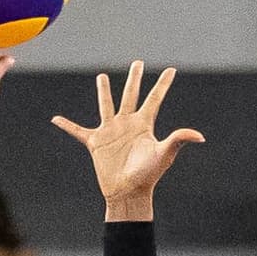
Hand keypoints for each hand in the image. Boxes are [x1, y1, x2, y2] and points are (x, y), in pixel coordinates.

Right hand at [51, 60, 205, 216]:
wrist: (128, 192)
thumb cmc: (148, 175)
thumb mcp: (164, 154)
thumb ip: (178, 139)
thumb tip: (200, 136)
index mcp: (144, 124)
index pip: (155, 99)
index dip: (163, 84)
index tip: (172, 70)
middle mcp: (127, 124)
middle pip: (131, 95)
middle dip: (135, 79)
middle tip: (138, 62)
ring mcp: (111, 132)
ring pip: (106, 105)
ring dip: (104, 92)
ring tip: (102, 77)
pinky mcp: (96, 143)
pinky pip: (78, 131)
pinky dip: (67, 126)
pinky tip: (56, 119)